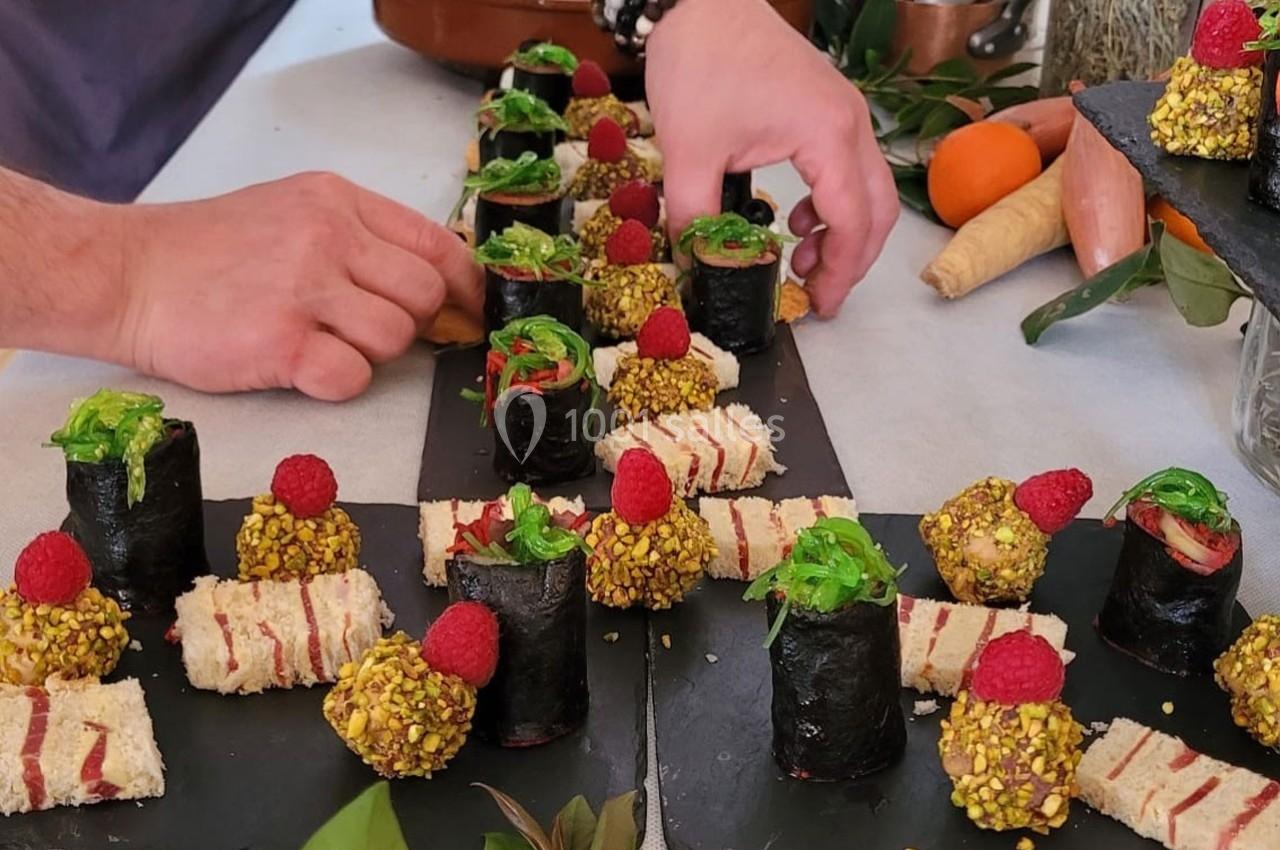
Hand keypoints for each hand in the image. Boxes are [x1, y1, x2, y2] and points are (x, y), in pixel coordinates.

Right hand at [113, 172, 482, 399]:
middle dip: (409, 324)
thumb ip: (360, 238)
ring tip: (320, 343)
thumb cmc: (209, 252)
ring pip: (394, 338)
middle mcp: (327, 236)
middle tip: (364, 330)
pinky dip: (338, 383)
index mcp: (338, 201)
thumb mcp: (292, 213)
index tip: (470, 312)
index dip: (466, 286)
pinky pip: (351, 377)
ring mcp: (303, 288)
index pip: (437, 244)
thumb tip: (434, 285)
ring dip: (369, 354)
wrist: (126, 273)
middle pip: (423, 295)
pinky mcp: (279, 341)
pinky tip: (302, 366)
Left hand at [645, 0, 897, 315]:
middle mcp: (850, 123)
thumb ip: (694, 218)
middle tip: (817, 295)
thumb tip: (696, 266)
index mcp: (828, 135)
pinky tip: (795, 219)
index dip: (838, 273)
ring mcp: (843, 112)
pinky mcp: (827, 107)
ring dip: (842, 233)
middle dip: (850, 261)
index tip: (817, 306)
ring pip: (868, 189)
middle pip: (876, 210)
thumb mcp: (688, 152)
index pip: (852, 222)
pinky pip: (848, 167)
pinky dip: (831, 202)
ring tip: (799, 260)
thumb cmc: (701, 62)